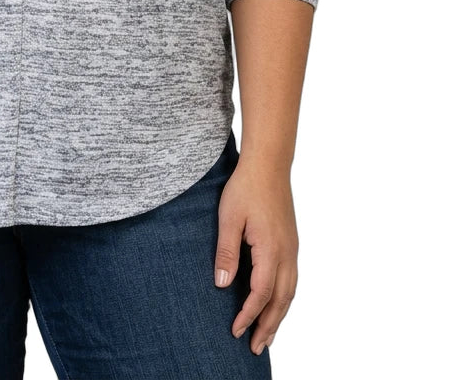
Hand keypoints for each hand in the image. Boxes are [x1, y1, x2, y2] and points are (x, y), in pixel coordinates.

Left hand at [213, 156, 298, 355]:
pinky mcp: (291, 243)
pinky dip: (284, 299)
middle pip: (281, 301)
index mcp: (271, 249)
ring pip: (290, 292)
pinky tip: (276, 304)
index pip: (261, 293)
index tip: (236, 332)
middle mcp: (287, 254)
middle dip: (268, 326)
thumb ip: (226, 252)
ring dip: (279, 316)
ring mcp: (292, 249)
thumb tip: (221, 285)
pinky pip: (292, 280)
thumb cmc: (246, 188)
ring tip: (267, 335)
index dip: (249, 315)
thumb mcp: (229, 218)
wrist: (269, 165)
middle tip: (256, 349)